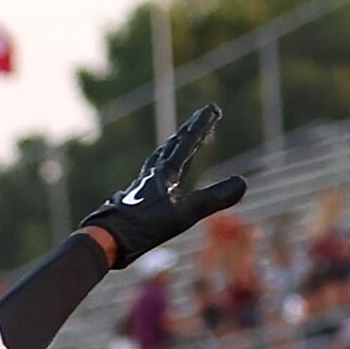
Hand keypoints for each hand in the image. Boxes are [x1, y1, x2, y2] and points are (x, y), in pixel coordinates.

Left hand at [81, 104, 247, 270]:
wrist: (107, 239)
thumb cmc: (143, 227)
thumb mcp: (183, 215)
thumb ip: (213, 199)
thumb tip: (243, 182)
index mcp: (164, 174)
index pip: (187, 144)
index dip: (202, 126)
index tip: (213, 109)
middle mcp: (152, 175)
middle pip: (174, 146)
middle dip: (191, 131)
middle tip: (203, 116)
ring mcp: (141, 187)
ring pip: (160, 159)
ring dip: (173, 147)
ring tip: (178, 140)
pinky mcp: (134, 200)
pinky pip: (152, 177)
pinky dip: (161, 169)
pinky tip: (157, 179)